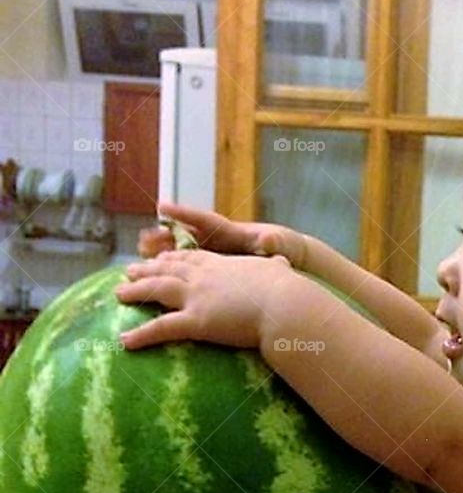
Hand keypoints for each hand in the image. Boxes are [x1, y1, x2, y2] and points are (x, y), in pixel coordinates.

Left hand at [115, 247, 296, 350]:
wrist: (285, 304)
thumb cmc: (288, 291)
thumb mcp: (279, 272)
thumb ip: (274, 267)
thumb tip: (283, 262)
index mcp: (224, 265)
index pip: (192, 258)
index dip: (172, 258)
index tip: (160, 258)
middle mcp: (204, 277)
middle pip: (168, 269)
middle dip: (146, 269)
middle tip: (129, 271)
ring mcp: (197, 297)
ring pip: (157, 290)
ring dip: (135, 291)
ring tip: (118, 294)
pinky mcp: (196, 321)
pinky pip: (162, 328)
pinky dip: (141, 335)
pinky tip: (124, 342)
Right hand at [137, 199, 305, 265]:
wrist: (293, 263)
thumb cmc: (287, 249)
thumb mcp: (283, 244)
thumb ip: (275, 242)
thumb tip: (268, 240)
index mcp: (233, 232)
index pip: (205, 220)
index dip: (184, 213)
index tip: (162, 207)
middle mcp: (218, 242)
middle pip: (185, 238)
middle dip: (164, 239)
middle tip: (142, 241)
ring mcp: (214, 258)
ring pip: (181, 256)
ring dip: (161, 257)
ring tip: (140, 260)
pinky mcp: (213, 275)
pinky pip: (188, 274)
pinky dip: (172, 277)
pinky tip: (152, 285)